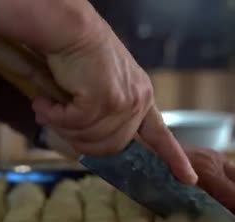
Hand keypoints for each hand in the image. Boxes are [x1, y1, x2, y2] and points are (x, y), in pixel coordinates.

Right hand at [0, 0, 197, 183]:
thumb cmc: (80, 56)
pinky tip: (46, 101)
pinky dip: (56, 116)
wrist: (70, 28)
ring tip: (49, 106)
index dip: (173, 158)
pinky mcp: (105, 99)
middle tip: (59, 122)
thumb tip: (84, 144)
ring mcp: (124, 102)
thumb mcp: (101, 87)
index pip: (161, 135)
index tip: (188, 179)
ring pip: (91, 139)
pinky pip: (75, 125)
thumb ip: (102, 116)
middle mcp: (138, 101)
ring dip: (64, 127)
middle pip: (112, 147)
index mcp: (141, 98)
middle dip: (80, 141)